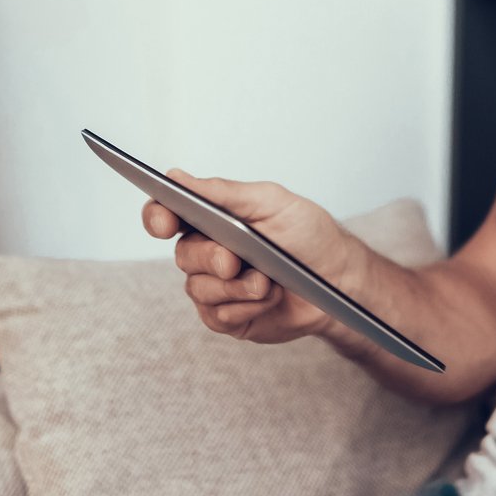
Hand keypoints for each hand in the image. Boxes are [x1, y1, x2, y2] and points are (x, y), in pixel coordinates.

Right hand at [142, 169, 361, 346]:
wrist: (339, 280)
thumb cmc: (308, 236)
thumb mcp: (271, 202)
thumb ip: (223, 192)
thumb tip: (178, 179)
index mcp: (211, 219)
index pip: (166, 214)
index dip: (156, 218)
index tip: (164, 223)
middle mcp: (207, 252)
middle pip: (182, 255)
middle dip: (210, 258)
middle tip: (234, 261)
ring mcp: (216, 286)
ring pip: (199, 289)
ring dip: (236, 286)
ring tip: (267, 281)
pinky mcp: (227, 317)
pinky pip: (218, 316)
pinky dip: (246, 306)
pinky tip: (268, 297)